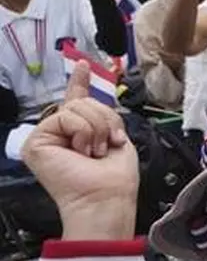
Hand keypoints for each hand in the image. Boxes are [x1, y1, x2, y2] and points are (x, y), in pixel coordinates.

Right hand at [21, 63, 138, 239]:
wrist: (106, 196)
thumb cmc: (114, 178)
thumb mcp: (115, 137)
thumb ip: (104, 116)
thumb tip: (99, 101)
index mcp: (83, 132)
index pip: (77, 101)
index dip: (79, 81)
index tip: (83, 64)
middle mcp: (63, 133)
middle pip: (84, 101)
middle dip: (104, 119)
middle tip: (106, 144)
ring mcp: (48, 136)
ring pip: (76, 106)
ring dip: (96, 128)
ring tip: (93, 151)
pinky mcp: (36, 141)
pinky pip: (65, 116)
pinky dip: (82, 131)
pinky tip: (81, 151)